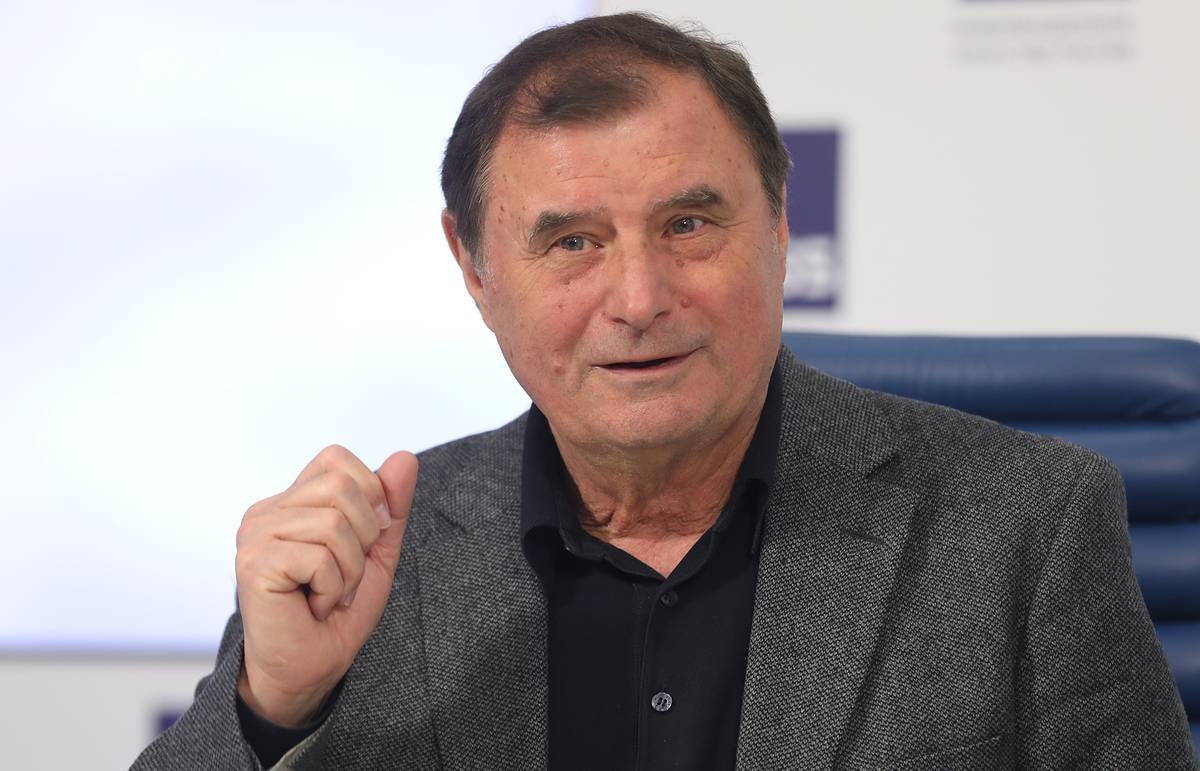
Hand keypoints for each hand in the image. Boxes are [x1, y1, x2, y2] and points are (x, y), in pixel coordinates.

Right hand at [234, 445, 417, 725]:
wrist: (309, 669)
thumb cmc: (337, 612)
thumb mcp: (377, 552)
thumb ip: (391, 506)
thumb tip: (405, 457)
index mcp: (290, 501)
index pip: (337, 459)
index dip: (367, 496)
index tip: (360, 543)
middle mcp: (265, 512)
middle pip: (341, 485)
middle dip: (363, 537)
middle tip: (344, 576)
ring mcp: (255, 536)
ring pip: (334, 523)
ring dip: (348, 570)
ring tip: (329, 594)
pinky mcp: (254, 563)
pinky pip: (319, 557)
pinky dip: (332, 587)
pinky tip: (314, 606)